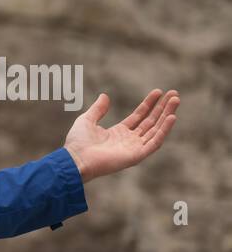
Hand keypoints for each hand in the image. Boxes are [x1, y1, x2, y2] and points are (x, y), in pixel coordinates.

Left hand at [63, 89, 179, 183]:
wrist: (76, 159)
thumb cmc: (78, 143)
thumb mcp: (86, 120)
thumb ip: (97, 109)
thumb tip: (105, 96)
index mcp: (118, 133)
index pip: (139, 116)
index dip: (149, 104)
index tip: (158, 92)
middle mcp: (129, 140)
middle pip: (151, 122)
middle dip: (163, 108)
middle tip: (174, 94)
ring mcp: (134, 148)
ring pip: (156, 129)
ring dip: (167, 115)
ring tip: (176, 100)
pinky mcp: (136, 156)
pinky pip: (154, 142)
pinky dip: (164, 130)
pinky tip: (171, 117)